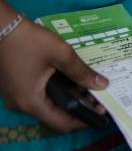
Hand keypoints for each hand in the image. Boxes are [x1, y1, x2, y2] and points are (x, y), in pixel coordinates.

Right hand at [0, 18, 108, 132]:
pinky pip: (37, 97)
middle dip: (78, 109)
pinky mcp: (14, 89)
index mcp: (31, 102)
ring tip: (88, 90)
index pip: (61, 124)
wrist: (0, 27)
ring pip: (46, 107)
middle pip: (54, 117)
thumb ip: (81, 72)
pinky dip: (55, 94)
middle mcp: (20, 105)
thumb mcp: (61, 54)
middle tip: (98, 100)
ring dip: (67, 100)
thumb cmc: (29, 41)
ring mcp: (14, 97)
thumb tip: (103, 85)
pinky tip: (70, 82)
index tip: (102, 114)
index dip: (83, 121)